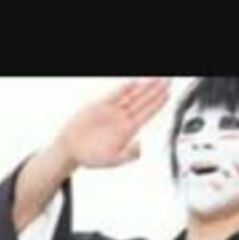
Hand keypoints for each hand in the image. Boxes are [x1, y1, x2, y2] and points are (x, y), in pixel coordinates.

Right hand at [55, 78, 170, 168]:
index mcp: (127, 130)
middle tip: (167, 81)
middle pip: (143, 101)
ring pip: (131, 96)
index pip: (147, 113)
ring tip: (155, 79)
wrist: (70, 149)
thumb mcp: (112, 161)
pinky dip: (122, 89)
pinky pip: (113, 95)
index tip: (168, 94)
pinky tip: (133, 83)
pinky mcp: (98, 106)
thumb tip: (140, 147)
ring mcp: (110, 111)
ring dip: (143, 87)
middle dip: (156, 90)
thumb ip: (128, 155)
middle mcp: (121, 118)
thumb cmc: (90, 155)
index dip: (158, 104)